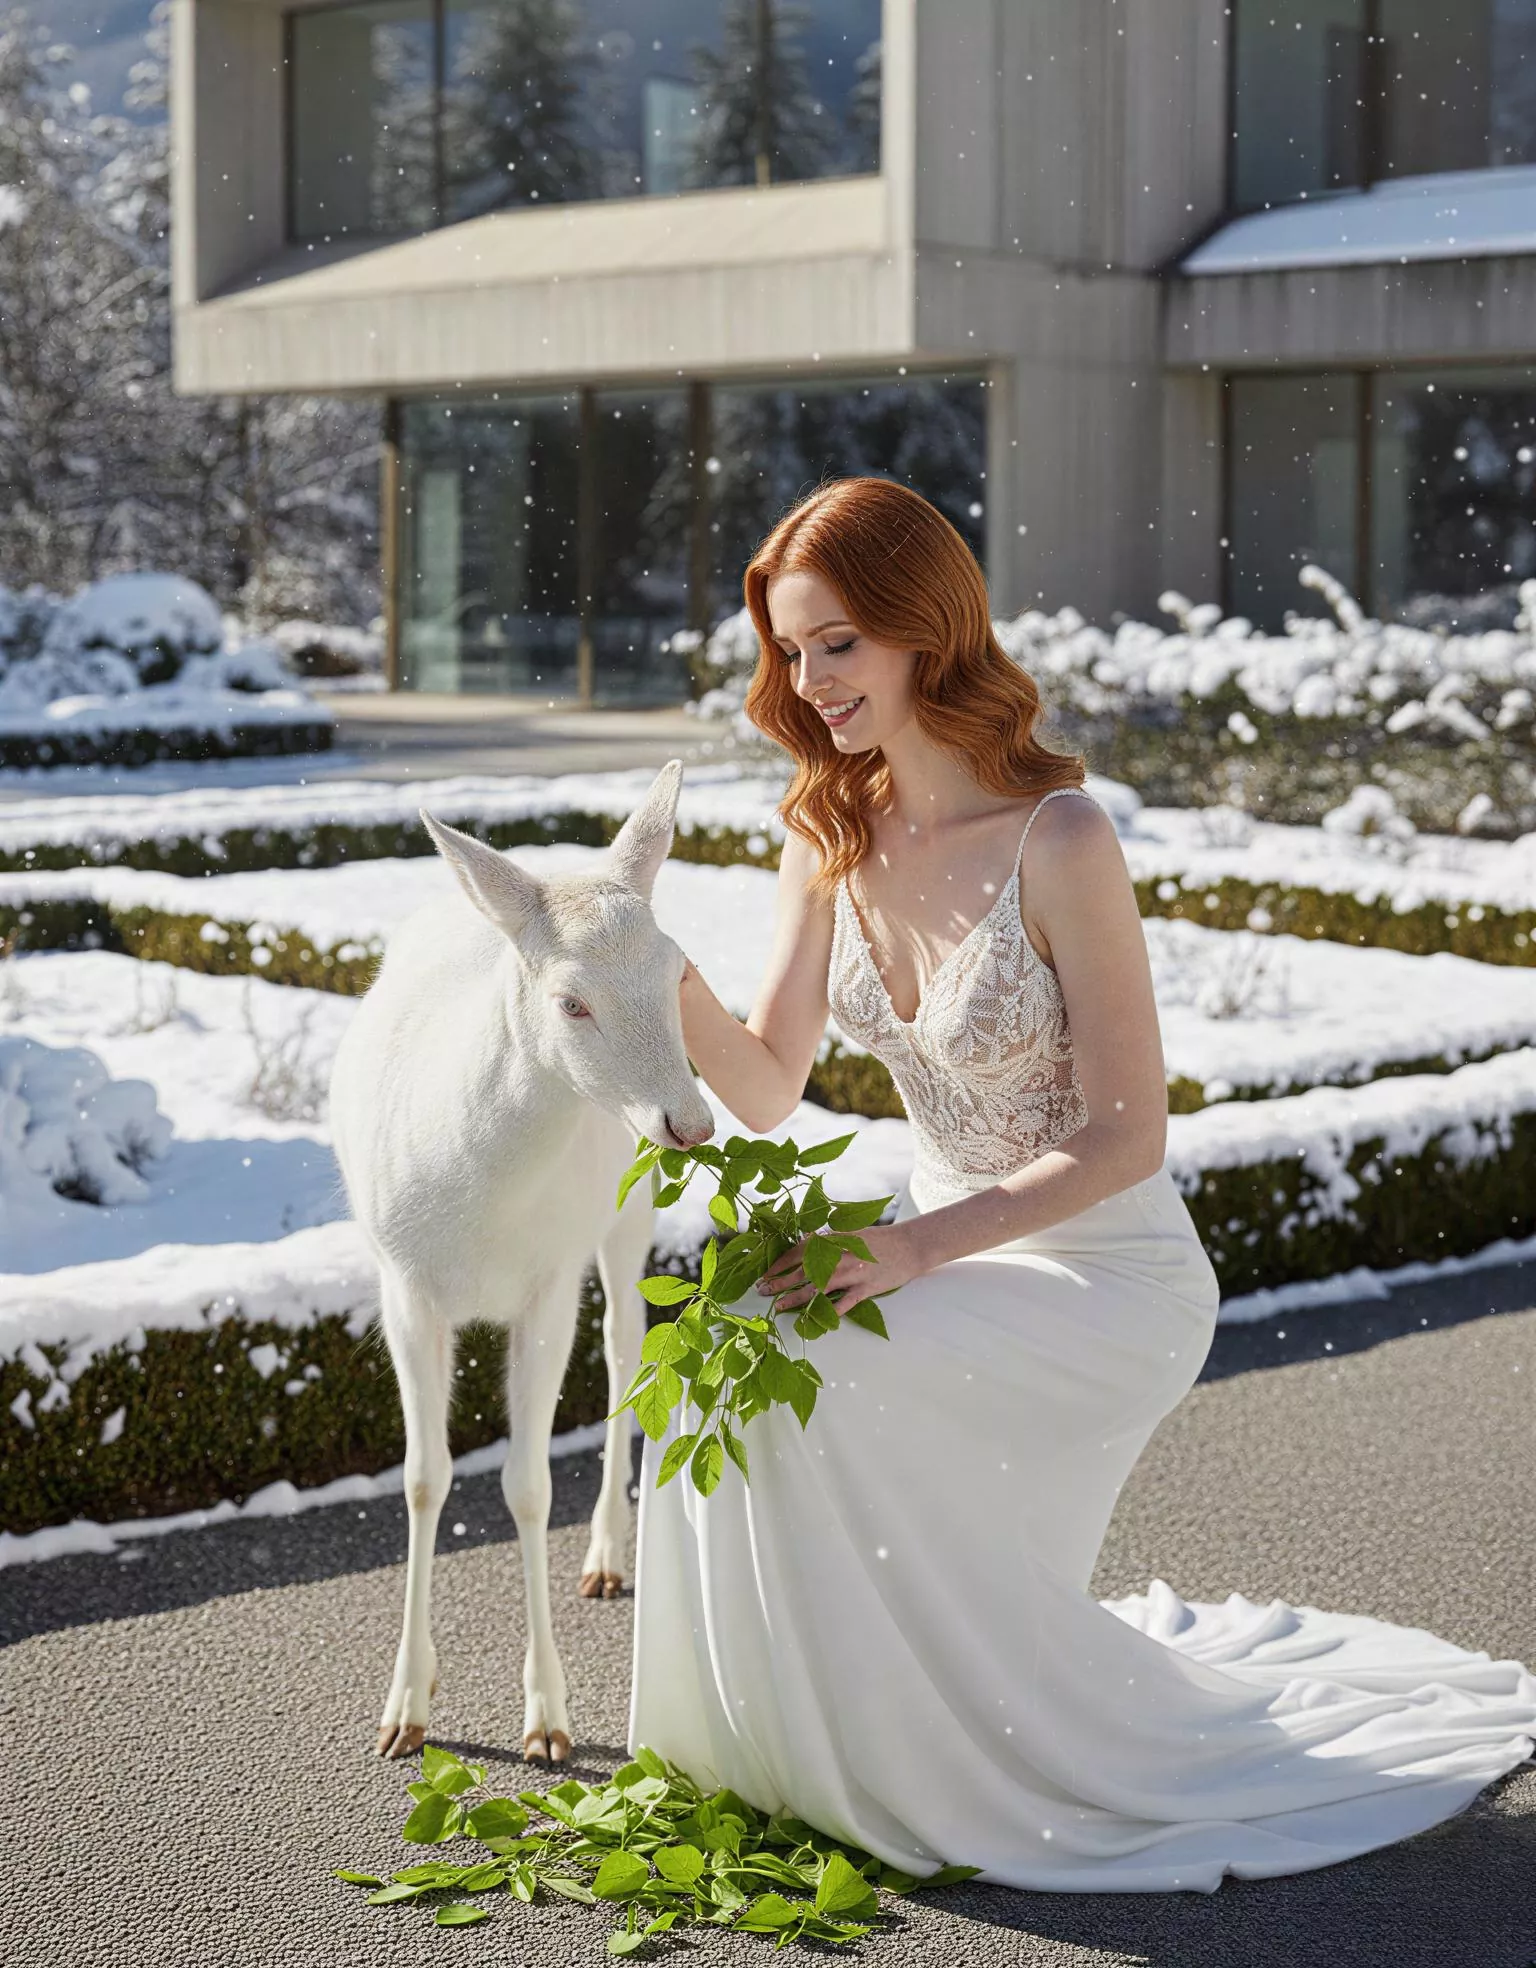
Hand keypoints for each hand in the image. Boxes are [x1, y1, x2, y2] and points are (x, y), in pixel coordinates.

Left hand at [755, 1219, 923, 1315]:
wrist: (911, 1245)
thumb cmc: (881, 1240)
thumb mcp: (851, 1234)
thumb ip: (830, 1242)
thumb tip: (805, 1246)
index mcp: (836, 1239)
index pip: (801, 1250)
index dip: (781, 1262)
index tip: (767, 1271)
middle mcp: (840, 1256)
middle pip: (804, 1271)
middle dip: (780, 1281)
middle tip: (762, 1290)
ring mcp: (853, 1273)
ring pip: (818, 1288)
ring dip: (796, 1298)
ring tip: (779, 1305)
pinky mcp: (866, 1289)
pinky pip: (843, 1304)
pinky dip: (829, 1313)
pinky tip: (814, 1320)